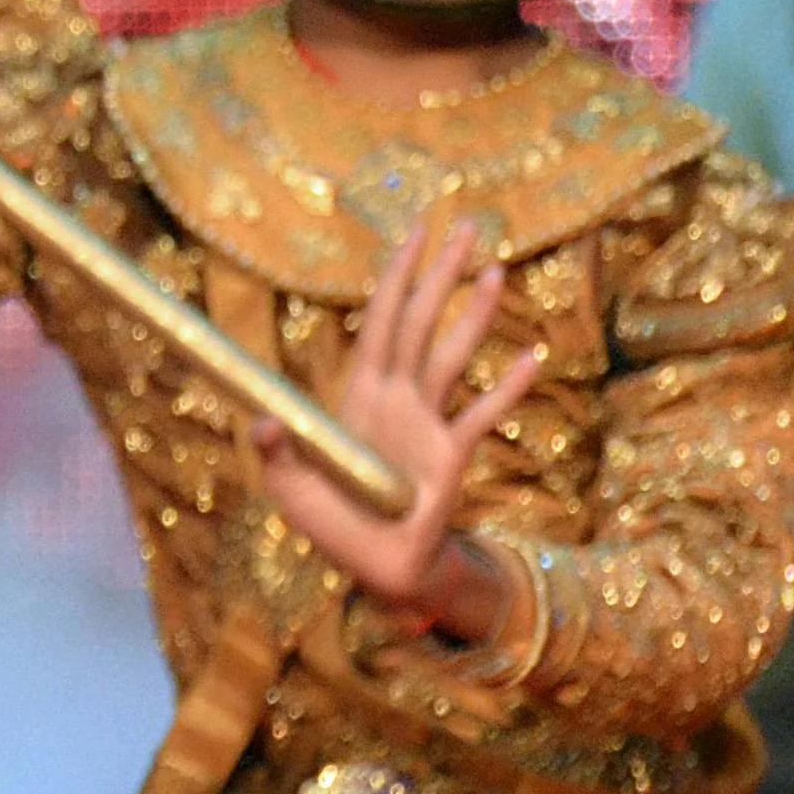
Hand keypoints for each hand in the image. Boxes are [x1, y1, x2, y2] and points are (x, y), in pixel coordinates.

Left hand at [255, 204, 547, 633]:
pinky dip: (508, 385)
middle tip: (468, 226)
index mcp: (359, 394)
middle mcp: (397, 397)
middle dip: (442, 274)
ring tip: (497, 270)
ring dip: (475, 314)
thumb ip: (276, 453)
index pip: (379, 320)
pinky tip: (532, 354)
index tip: (414, 234)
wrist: (375, 566)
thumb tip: (261, 425)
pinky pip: (482, 413)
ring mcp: (428, 422)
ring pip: (453, 354)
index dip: (395, 277)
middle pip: (421, 321)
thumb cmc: (331, 524)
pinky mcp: (453, 454)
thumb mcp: (290, 487)